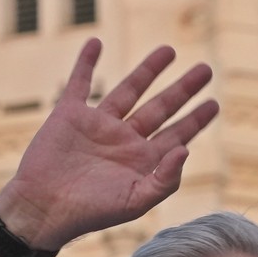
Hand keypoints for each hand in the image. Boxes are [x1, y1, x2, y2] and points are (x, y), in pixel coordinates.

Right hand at [0, 38, 218, 251]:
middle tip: (205, 70)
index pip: (176, 135)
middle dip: (182, 89)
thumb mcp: (135, 202)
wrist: (44, 208)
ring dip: (148, 70)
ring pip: (128, 90)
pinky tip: (95, 43)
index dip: (195, 120)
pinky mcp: (70, 115)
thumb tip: (185, 148)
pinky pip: (80, 83)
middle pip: (160, 108)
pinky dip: (85, 63)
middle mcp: (123, 140)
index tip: (213, 104)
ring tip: (169, 50)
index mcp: (141, 161)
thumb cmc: (91, 212)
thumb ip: (165, 180)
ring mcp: (97, 125)